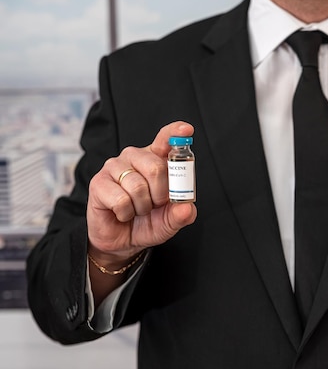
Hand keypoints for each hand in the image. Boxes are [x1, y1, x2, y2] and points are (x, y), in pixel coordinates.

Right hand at [86, 121, 196, 267]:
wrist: (120, 239)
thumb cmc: (146, 222)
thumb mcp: (169, 221)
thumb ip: (181, 215)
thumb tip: (188, 208)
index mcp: (155, 159)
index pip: (165, 139)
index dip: (175, 133)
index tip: (186, 129)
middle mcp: (134, 157)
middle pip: (156, 167)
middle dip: (160, 194)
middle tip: (155, 204)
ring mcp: (114, 167)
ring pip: (138, 186)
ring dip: (142, 207)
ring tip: (137, 209)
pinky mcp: (98, 182)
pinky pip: (121, 199)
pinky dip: (126, 213)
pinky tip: (122, 213)